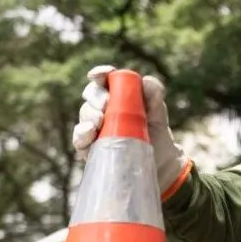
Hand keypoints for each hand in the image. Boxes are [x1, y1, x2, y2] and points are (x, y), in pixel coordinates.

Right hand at [72, 64, 187, 193]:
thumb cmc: (157, 136)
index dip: (100, 74)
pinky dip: (82, 134)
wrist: (161, 166)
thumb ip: (154, 96)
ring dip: (89, 114)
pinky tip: (90, 132)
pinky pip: (79, 140)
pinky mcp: (91, 149)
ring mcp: (95, 129)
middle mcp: (103, 110)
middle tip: (106, 103)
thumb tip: (146, 81)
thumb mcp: (159, 115)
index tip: (101, 75)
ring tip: (100, 120)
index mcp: (118, 97)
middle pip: (91, 96)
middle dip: (96, 96)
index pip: (103, 81)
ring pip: (84, 115)